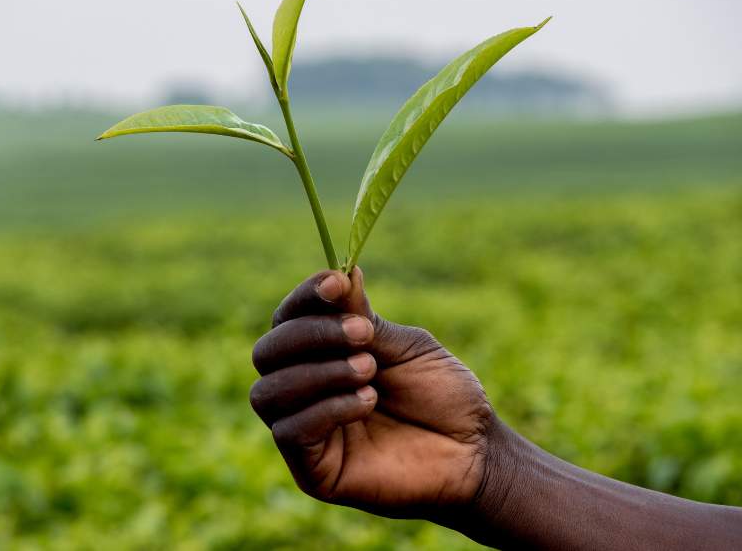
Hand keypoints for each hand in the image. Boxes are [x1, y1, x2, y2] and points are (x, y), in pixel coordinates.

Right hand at [249, 267, 506, 520]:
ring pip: (268, 393)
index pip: (287, 320)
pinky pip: (290, 432)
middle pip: (266, 353)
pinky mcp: (312, 470)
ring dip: (319, 372)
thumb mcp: (405, 346)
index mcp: (321, 355)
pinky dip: (327, 408)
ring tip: (369, 369)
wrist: (474, 451)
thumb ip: (364, 317)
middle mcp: (304, 390)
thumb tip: (341, 271)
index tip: (336, 283)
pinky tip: (367, 401)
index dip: (305, 297)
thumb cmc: (441, 395)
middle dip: (311, 335)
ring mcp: (305, 431)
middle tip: (363, 334)